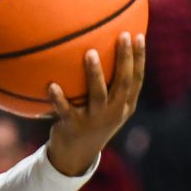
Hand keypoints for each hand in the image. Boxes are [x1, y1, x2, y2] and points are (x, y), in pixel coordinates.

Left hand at [46, 32, 145, 176]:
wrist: (75, 155)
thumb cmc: (90, 121)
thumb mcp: (106, 106)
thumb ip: (109, 83)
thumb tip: (100, 46)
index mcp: (124, 106)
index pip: (136, 79)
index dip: (139, 58)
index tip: (137, 35)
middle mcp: (113, 113)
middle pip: (122, 83)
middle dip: (124, 59)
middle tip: (122, 35)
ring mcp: (94, 121)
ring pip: (97, 95)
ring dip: (95, 74)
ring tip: (89, 52)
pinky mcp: (73, 127)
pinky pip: (65, 110)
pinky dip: (59, 99)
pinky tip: (51, 85)